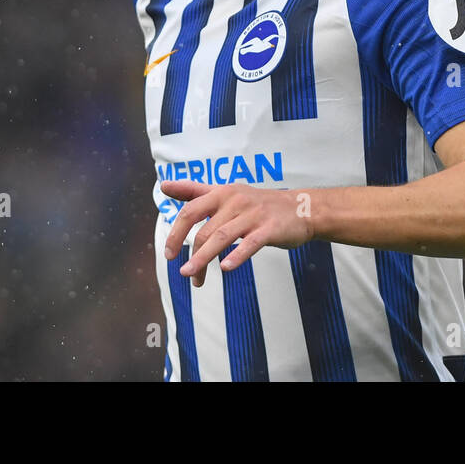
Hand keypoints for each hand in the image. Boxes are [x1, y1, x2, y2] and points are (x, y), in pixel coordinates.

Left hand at [160, 180, 313, 286]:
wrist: (300, 208)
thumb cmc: (258, 204)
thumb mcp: (226, 192)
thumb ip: (194, 191)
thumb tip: (163, 186)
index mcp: (222, 193)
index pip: (191, 210)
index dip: (176, 232)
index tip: (168, 253)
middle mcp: (235, 201)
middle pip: (205, 229)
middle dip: (191, 253)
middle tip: (183, 272)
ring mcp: (253, 214)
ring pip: (222, 238)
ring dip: (204, 259)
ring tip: (193, 277)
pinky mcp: (270, 228)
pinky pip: (250, 243)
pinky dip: (236, 255)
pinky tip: (225, 268)